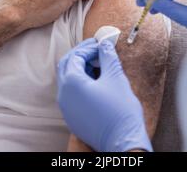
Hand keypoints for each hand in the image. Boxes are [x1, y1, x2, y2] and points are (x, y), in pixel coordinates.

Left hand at [57, 38, 151, 152]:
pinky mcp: (72, 117)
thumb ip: (107, 56)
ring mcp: (66, 108)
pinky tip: (96, 81)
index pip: (76, 56)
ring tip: (98, 63)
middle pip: (66, 65)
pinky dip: (80, 82)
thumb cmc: (120, 110)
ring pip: (67, 80)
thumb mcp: (115, 76)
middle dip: (80, 54)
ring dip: (80, 68)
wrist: (123, 142)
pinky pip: (71, 94)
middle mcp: (64, 95)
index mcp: (72, 83)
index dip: (88, 47)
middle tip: (96, 49)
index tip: (101, 44)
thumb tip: (105, 44)